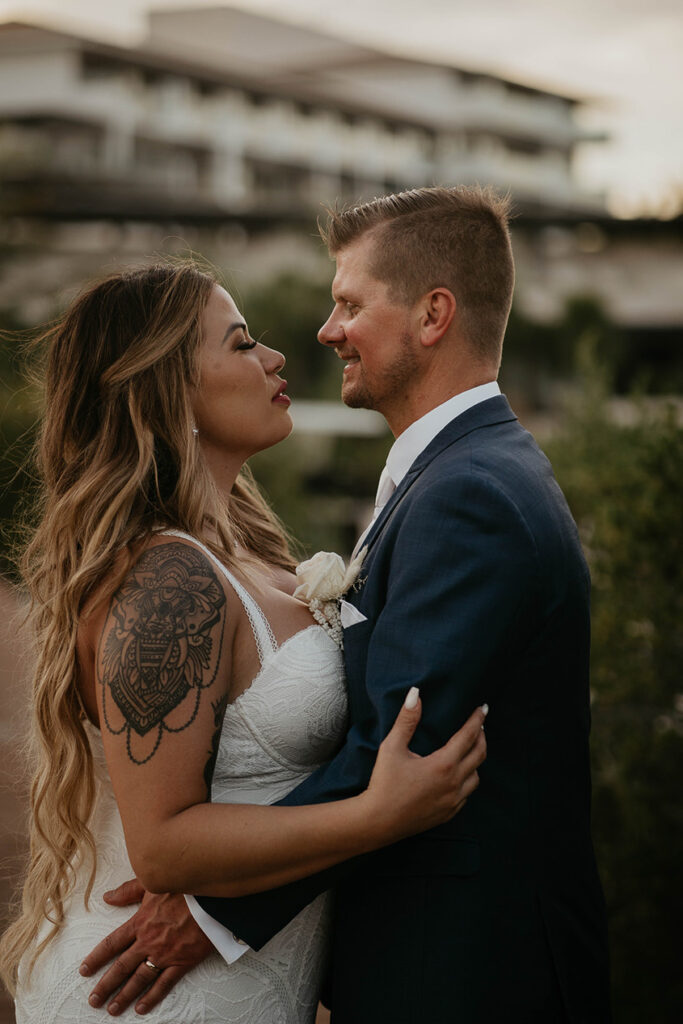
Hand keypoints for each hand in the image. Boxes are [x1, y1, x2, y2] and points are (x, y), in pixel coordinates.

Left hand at [79, 879, 213, 1015]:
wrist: (211, 897)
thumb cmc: (183, 887)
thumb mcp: (152, 883)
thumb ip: (128, 891)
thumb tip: (108, 897)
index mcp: (139, 923)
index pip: (112, 944)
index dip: (96, 958)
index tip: (84, 971)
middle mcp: (148, 942)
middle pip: (121, 967)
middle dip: (105, 985)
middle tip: (93, 1000)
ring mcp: (164, 954)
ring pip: (139, 979)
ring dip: (124, 996)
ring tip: (112, 1009)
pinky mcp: (182, 962)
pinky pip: (164, 984)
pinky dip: (152, 997)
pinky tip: (141, 1007)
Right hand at [364, 691, 486, 842]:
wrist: (378, 821)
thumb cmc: (384, 783)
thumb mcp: (392, 747)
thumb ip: (406, 720)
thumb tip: (415, 694)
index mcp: (443, 764)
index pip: (468, 736)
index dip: (477, 720)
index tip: (483, 708)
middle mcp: (454, 783)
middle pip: (479, 755)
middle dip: (481, 737)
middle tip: (479, 725)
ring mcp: (453, 801)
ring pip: (476, 776)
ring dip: (476, 760)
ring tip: (470, 749)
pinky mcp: (448, 813)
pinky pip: (466, 794)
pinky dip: (467, 780)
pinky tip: (459, 776)